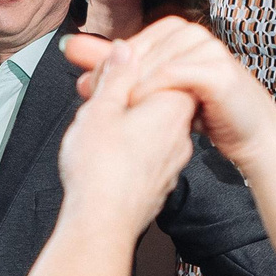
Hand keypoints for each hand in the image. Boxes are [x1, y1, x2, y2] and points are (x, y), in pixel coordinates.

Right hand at [53, 21, 222, 237]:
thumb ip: (116, 77)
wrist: (102, 225)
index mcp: (172, 106)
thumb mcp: (101, 108)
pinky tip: (105, 156)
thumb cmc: (100, 168)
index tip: (106, 72)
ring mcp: (173, 162)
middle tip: (94, 95)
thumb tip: (125, 51)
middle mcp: (180, 134)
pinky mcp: (160, 184)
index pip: (165, 70)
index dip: (134, 67)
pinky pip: (147, 154)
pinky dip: (129, 148)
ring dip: (126, 122)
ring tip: (94, 128)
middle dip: (127, 94)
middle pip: (157, 98)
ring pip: (151, 128)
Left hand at [65, 17, 275, 174]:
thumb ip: (113, 68)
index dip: (102, 67)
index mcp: (175, 33)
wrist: (250, 135)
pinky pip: (176, 75)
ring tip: (117, 111)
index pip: (127, 43)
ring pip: (154, 62)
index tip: (82, 90)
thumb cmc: (204, 112)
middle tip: (91, 100)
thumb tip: (72, 48)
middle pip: (137, 50)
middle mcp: (191, 33)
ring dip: (132, 87)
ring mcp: (207, 48)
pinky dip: (154, 91)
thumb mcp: (152, 90)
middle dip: (112, 78)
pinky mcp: (218, 70)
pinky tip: (140, 109)